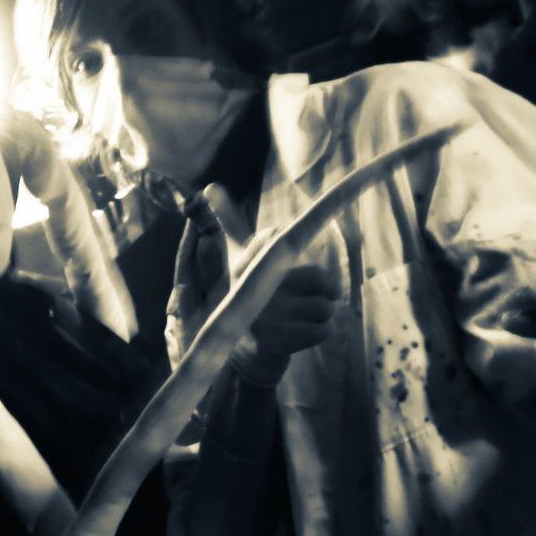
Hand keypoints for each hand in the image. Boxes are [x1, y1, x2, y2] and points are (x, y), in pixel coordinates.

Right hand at [203, 184, 338, 385]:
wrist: (243, 350)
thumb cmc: (248, 292)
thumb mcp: (236, 256)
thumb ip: (228, 221)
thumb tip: (209, 185)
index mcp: (244, 264)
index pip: (274, 236)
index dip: (281, 241)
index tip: (276, 244)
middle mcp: (254, 287)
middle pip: (318, 276)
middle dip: (325, 287)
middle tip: (314, 293)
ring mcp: (268, 316)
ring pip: (326, 306)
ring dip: (324, 312)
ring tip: (303, 314)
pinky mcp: (280, 342)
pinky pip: (326, 330)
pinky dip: (323, 331)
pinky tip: (305, 331)